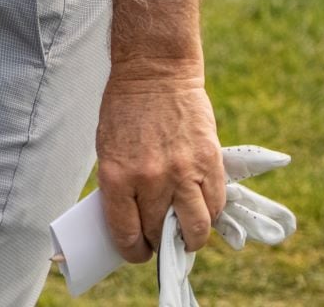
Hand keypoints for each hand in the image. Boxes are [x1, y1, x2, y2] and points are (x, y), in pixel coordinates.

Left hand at [95, 62, 225, 261]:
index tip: (138, 251)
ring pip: (195, 229)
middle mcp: (150, 179)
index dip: (133, 251)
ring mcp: (182, 172)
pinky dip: (210, 212)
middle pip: (160, 234)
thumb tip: (133, 224)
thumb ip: (120, 188)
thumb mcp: (108, 150)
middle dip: (160, 243)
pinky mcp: (209, 162)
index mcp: (117, 176)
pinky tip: (201, 206)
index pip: (126, 234)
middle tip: (161, 238)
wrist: (154, 72)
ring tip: (186, 232)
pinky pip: (216, 205)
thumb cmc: (125, 111)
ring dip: (190, 238)